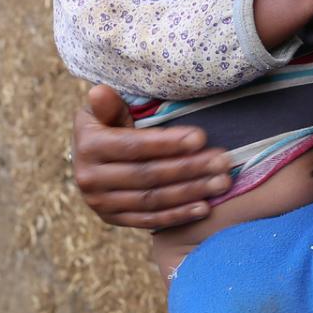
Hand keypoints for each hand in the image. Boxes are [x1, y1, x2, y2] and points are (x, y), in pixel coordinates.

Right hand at [71, 85, 229, 229]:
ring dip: (191, 192)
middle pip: (148, 175)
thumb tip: (99, 91)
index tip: (202, 137)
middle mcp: (90, 178)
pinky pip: (149, 220)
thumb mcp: (107, 110)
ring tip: (222, 182)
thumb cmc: (109, 124)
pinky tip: (204, 207)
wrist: (93, 158)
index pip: (134, 147)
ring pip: (152, 199)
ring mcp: (100, 203)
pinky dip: (178, 216)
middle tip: (222, 162)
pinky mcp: (113, 219)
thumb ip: (108, 105)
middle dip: (189, 168)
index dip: (168, 143)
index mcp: (89, 146)